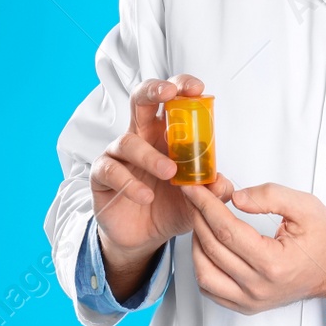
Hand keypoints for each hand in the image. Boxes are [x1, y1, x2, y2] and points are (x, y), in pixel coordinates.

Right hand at [90, 74, 232, 297]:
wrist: (143, 238)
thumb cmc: (171, 207)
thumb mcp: (199, 201)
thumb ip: (213, 190)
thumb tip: (223, 183)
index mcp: (166, 134)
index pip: (172, 101)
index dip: (181, 87)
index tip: (197, 88)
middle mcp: (141, 137)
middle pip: (141, 101)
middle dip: (154, 90)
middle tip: (168, 93)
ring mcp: (119, 155)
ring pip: (128, 141)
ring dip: (150, 155)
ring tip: (170, 173)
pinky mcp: (102, 176)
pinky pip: (110, 171)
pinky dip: (129, 183)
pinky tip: (145, 196)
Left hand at [182, 181, 325, 313]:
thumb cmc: (324, 240)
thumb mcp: (304, 206)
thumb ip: (269, 196)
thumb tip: (236, 198)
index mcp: (273, 263)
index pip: (227, 231)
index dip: (207, 206)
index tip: (195, 190)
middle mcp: (259, 287)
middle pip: (213, 249)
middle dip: (199, 217)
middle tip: (195, 197)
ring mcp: (251, 300)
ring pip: (205, 274)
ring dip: (196, 244)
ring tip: (202, 221)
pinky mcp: (247, 306)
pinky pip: (211, 290)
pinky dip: (202, 267)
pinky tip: (206, 247)